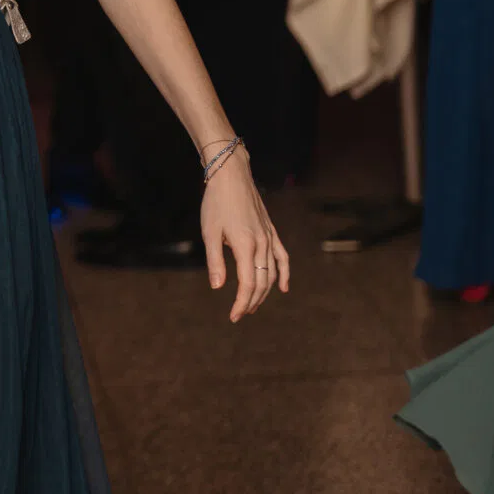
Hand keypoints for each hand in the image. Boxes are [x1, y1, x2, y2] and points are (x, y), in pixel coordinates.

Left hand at [198, 155, 289, 322]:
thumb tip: (218, 287)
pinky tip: (283, 287)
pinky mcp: (271, 232)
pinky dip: (284, 273)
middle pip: (261, 282)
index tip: (234, 316)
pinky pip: (282, 257)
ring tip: (253, 304)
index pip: (247, 284)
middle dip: (251, 301)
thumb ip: (215, 261)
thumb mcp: (209, 232)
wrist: (231, 176)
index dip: (241, 303)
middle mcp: (262, 244)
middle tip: (240, 314)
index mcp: (245, 246)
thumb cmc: (216, 203)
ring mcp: (269, 238)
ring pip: (272, 272)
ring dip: (264, 291)